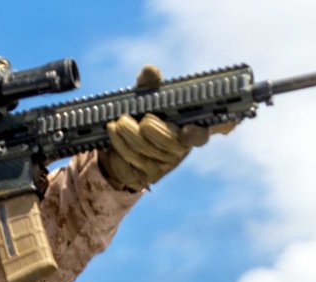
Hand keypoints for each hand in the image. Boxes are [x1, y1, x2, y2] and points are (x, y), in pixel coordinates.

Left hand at [98, 67, 222, 190]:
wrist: (116, 142)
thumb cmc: (139, 115)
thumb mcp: (144, 97)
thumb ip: (149, 85)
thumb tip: (150, 70)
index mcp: (187, 128)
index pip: (202, 134)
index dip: (198, 134)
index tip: (187, 130)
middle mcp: (179, 150)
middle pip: (171, 144)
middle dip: (151, 130)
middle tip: (135, 119)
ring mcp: (163, 166)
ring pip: (148, 153)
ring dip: (129, 135)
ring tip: (118, 123)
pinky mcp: (144, 177)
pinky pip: (132, 164)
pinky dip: (119, 146)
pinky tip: (113, 136)